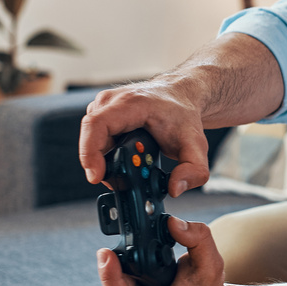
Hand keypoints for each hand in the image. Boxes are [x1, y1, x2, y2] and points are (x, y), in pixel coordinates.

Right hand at [79, 79, 209, 196]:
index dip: (90, 153)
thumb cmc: (183, 115)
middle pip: (92, 138)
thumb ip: (193, 170)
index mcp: (132, 103)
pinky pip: (95, 139)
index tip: (97, 176)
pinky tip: (128, 158)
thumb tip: (175, 188)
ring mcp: (103, 106)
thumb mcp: (196, 145)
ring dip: (107, 160)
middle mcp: (112, 101)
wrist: (181, 97)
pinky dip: (107, 154)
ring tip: (135, 166)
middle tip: (127, 179)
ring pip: (92, 140)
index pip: (97, 125)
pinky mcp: (101, 113)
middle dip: (105, 164)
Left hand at [98, 215, 230, 285]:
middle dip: (118, 261)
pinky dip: (122, 268)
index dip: (110, 277)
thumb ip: (197, 238)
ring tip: (138, 249)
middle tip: (129, 237)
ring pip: (112, 284)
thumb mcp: (212, 262)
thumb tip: (171, 222)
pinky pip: (115, 284)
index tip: (106, 253)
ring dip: (120, 264)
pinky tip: (135, 257)